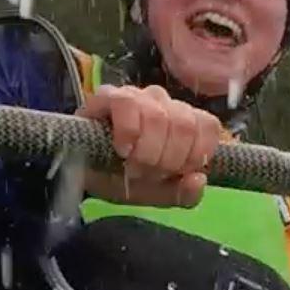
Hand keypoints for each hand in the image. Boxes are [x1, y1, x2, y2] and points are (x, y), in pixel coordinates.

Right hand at [77, 85, 222, 207]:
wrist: (81, 177)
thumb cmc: (121, 178)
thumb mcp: (156, 194)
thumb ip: (183, 193)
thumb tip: (199, 179)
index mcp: (182, 121)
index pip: (207, 126)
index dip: (194, 155)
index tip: (174, 173)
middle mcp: (164, 103)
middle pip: (185, 125)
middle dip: (167, 159)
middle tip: (147, 173)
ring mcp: (137, 96)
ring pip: (159, 116)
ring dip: (146, 150)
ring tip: (131, 164)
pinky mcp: (109, 96)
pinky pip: (127, 104)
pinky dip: (128, 132)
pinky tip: (121, 148)